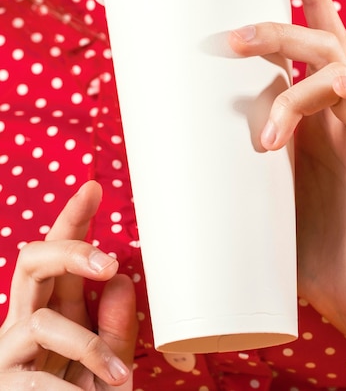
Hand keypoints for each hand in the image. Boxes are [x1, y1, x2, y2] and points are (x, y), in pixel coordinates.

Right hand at [0, 181, 137, 389]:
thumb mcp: (110, 369)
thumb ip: (117, 329)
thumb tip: (123, 280)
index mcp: (54, 312)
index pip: (60, 256)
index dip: (73, 220)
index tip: (93, 187)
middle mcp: (25, 324)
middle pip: (31, 261)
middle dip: (69, 251)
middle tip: (108, 262)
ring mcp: (9, 355)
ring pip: (42, 322)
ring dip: (88, 348)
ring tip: (119, 378)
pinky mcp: (5, 383)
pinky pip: (34, 374)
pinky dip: (72, 386)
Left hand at [229, 0, 345, 345]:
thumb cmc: (303, 246)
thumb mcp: (258, 192)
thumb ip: (231, 165)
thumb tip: (155, 164)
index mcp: (314, 113)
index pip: (312, 40)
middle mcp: (342, 107)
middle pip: (319, 41)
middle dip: (277, 29)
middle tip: (234, 39)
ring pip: (342, 66)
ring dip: (299, 90)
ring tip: (268, 137)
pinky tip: (336, 98)